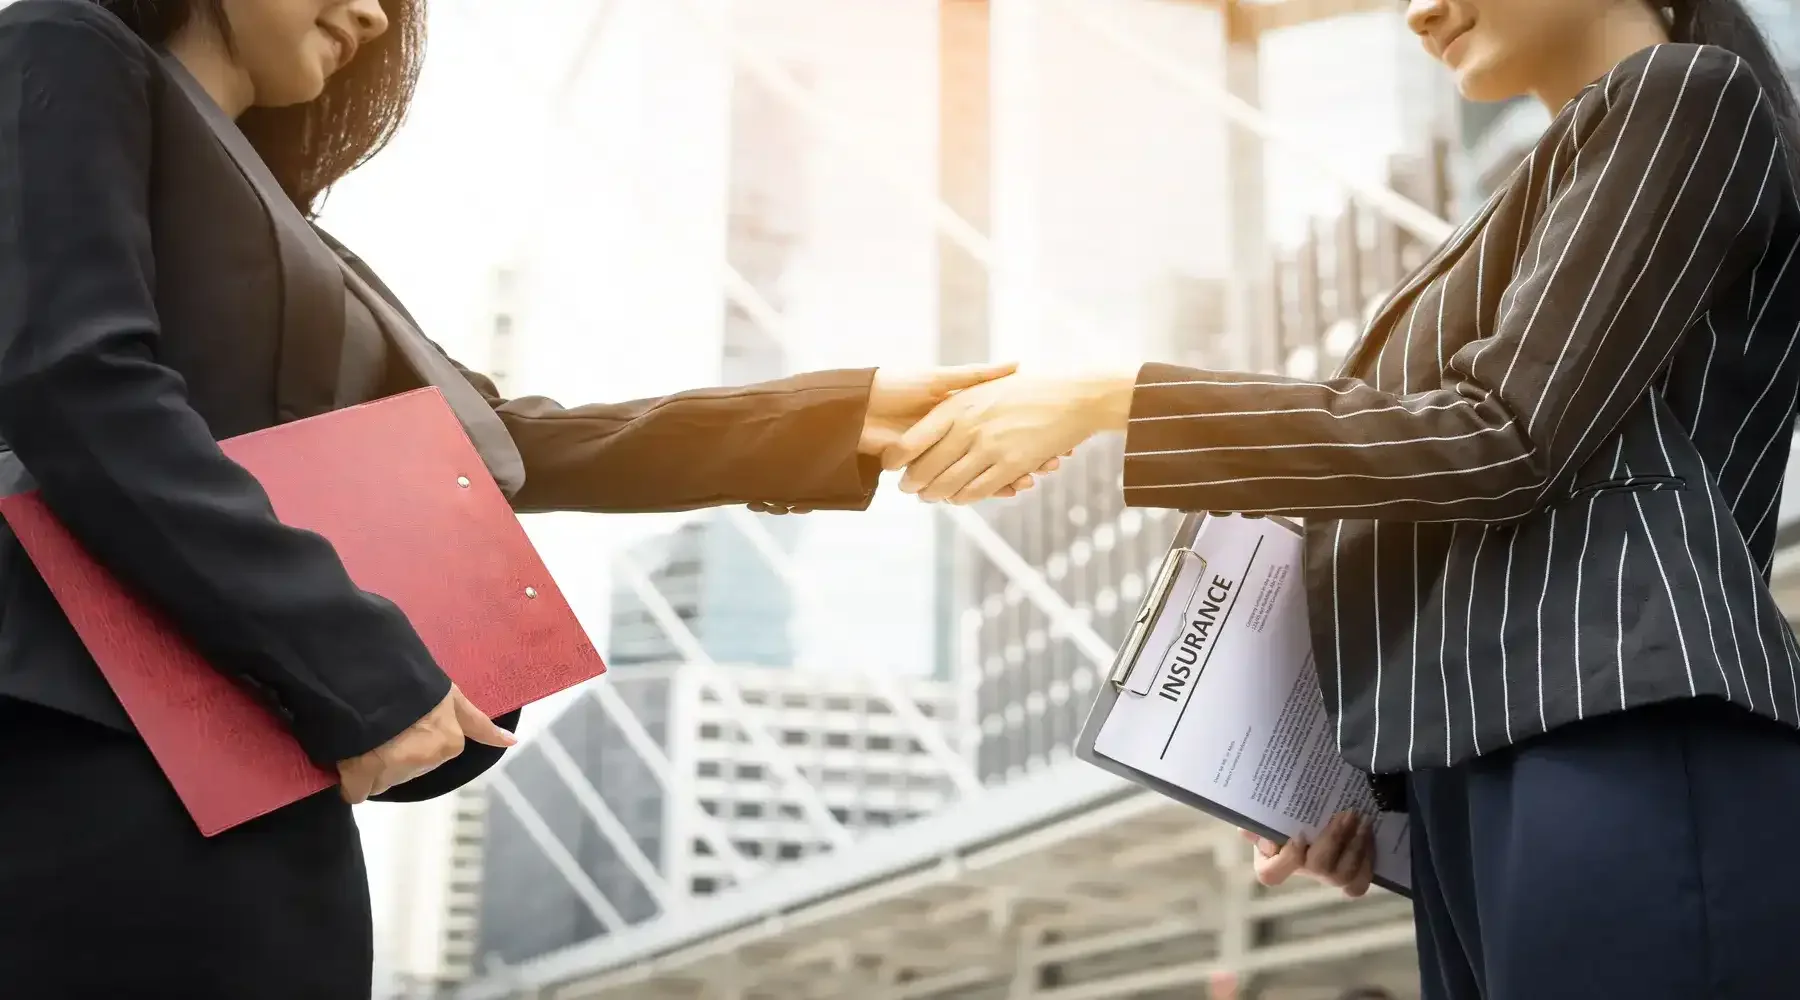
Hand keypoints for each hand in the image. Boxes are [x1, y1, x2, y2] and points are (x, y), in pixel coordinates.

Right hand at [337, 685, 515, 803]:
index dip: (413, 742)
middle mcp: (426, 760)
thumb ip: (478, 724)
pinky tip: (347, 761)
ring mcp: (394, 771)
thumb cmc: (413, 681)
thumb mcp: (451, 697)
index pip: (430, 758)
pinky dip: (350, 781)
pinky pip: (357, 790)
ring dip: (370, 766)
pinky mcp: (362, 777)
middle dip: (393, 755)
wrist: (369, 677)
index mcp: (449, 743)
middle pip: (406, 769)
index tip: (404, 730)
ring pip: (382, 779)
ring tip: (362, 738)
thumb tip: (511, 743)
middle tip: (380, 729)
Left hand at [885, 371, 1135, 503]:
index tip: (888, 465)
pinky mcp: (1010, 465)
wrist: (1072, 395)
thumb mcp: (988, 385)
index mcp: (959, 404)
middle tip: (906, 490)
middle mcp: (969, 426)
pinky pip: (978, 489)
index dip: (897, 456)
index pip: (915, 437)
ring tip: (928, 498)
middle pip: (927, 466)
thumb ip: (957, 398)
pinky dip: (964, 498)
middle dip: (913, 483)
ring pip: (949, 483)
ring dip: (935, 495)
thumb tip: (928, 417)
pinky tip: (958, 499)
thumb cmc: (1027, 388)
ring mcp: (990, 447)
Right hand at [1240, 811, 1375, 897]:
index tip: (1299, 835)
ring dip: (1357, 847)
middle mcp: (1302, 873)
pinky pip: (1359, 883)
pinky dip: (1367, 862)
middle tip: (1347, 813)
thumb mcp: (1264, 815)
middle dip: (1335, 840)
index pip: (1272, 874)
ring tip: (1364, 821)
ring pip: (1344, 876)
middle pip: (1319, 869)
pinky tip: (1369, 837)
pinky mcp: (1349, 878)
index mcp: (1273, 862)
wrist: (1311, 816)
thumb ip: (1255, 822)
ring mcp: (1327, 878)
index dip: (1288, 859)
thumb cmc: (1283, 815)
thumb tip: (1256, 835)